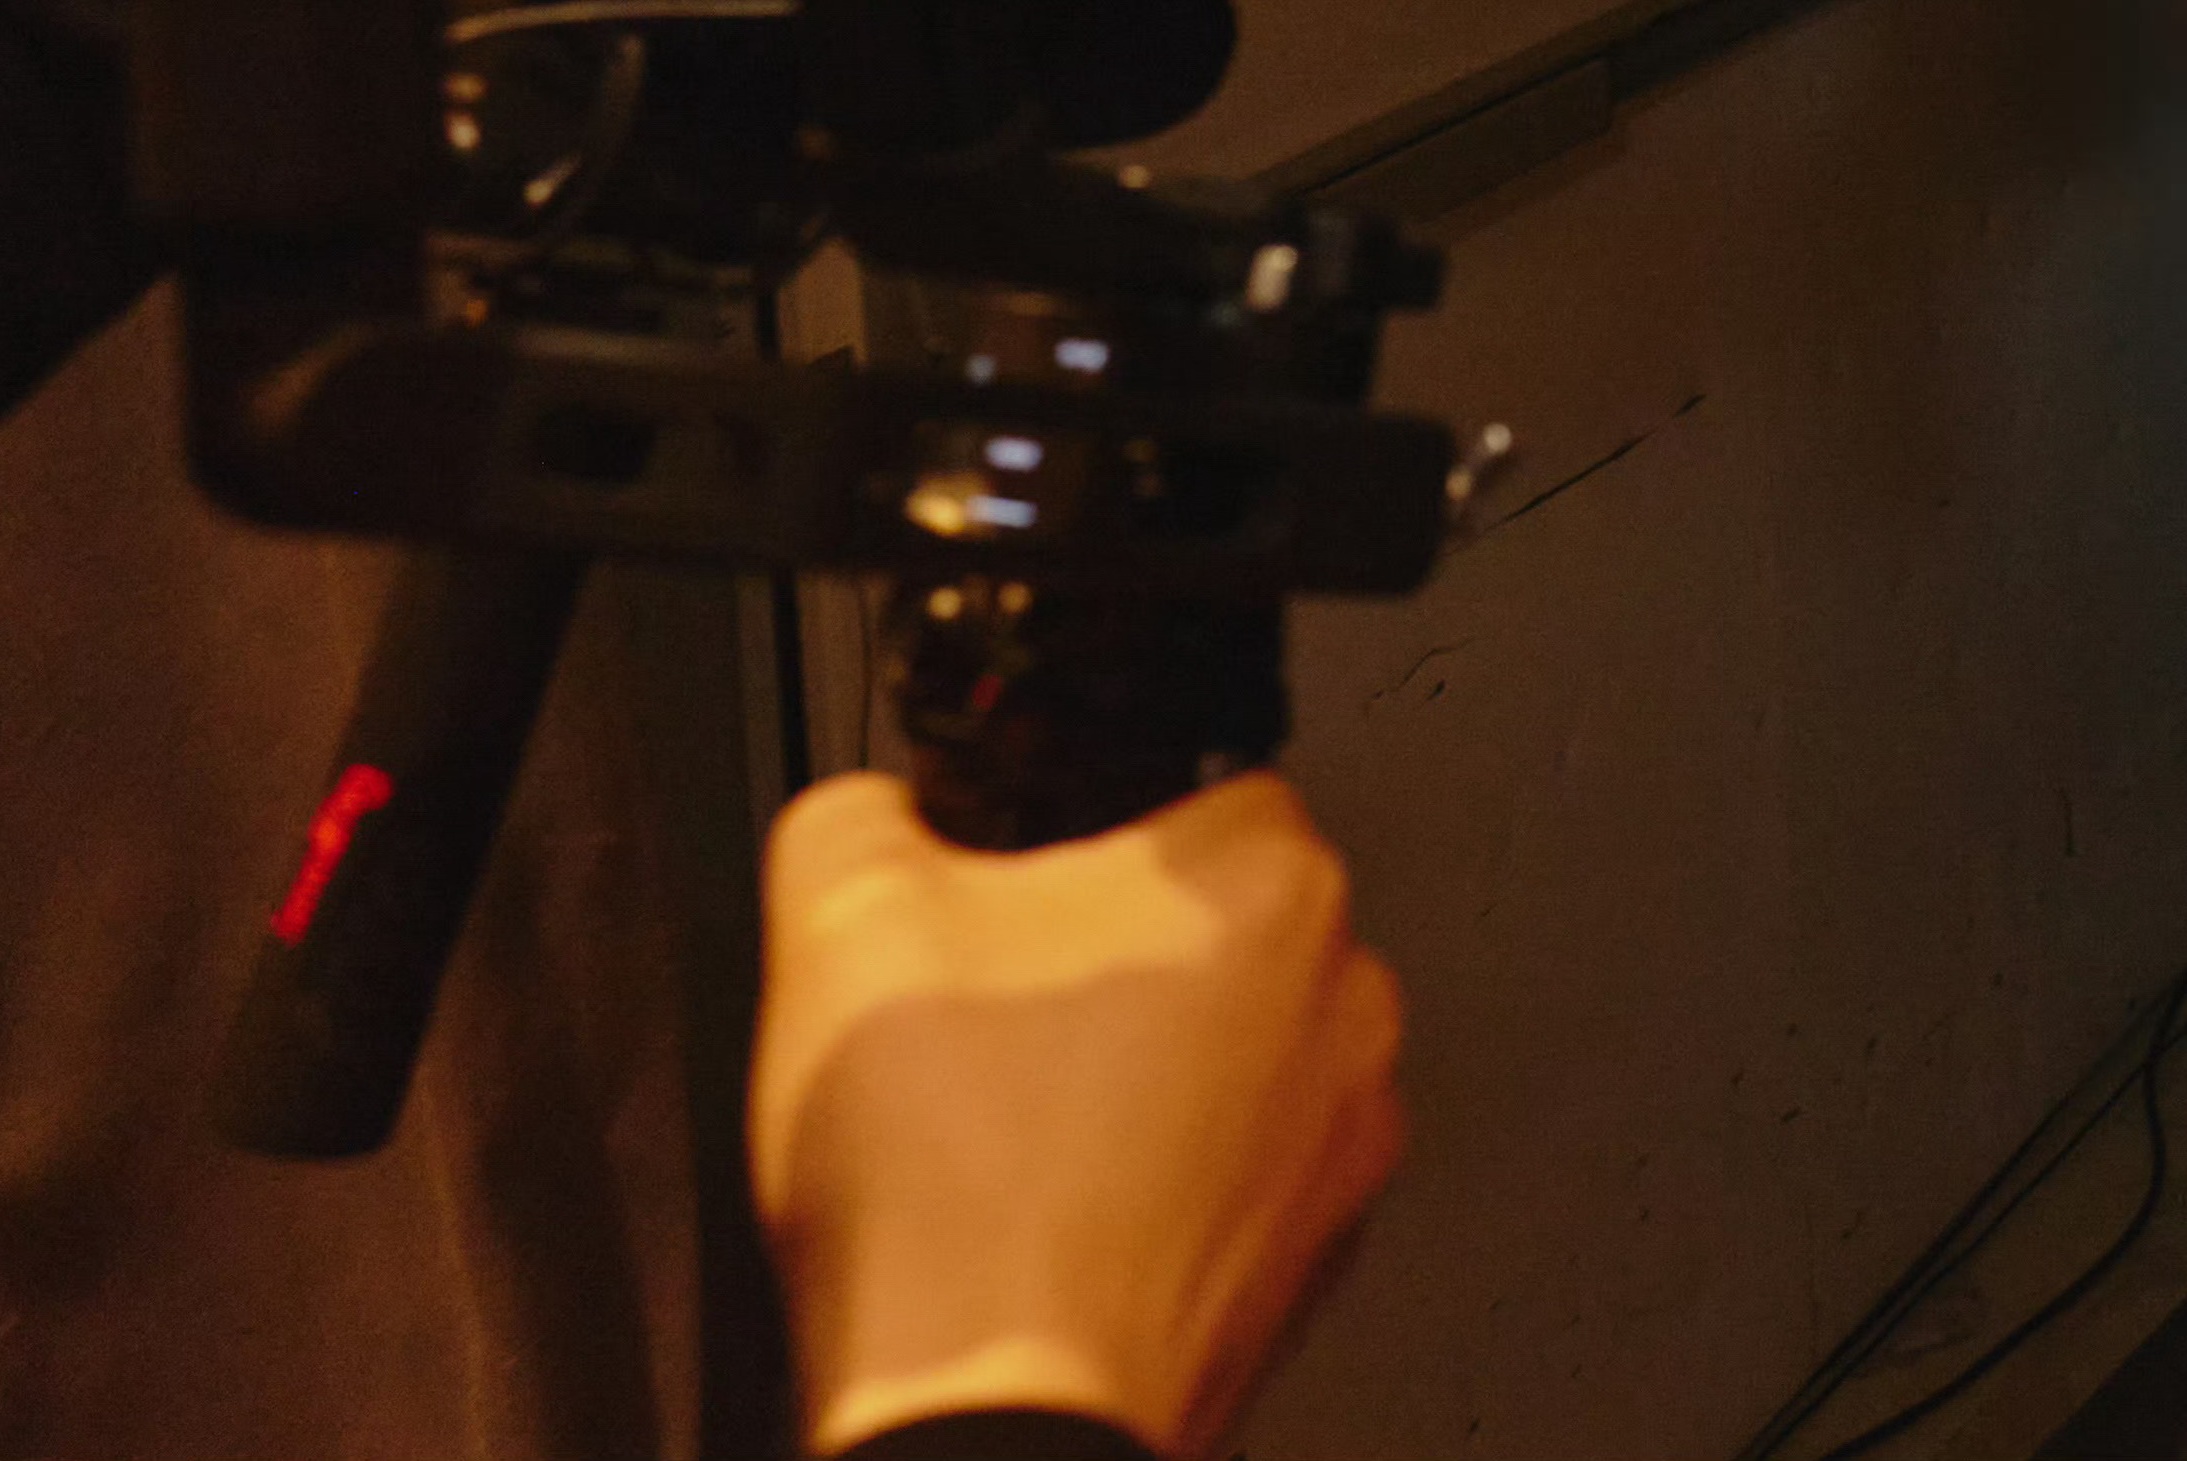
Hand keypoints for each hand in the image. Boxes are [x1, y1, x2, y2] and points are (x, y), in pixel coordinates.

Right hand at [753, 767, 1406, 1459]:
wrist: (995, 1417)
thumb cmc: (950, 1187)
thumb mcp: (840, 918)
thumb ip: (858, 816)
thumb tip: (872, 813)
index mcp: (1265, 878)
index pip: (1182, 789)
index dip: (1064, 841)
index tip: (997, 904)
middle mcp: (1344, 997)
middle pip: (1209, 930)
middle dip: (1104, 965)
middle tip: (989, 1031)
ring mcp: (1346, 1138)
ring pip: (1227, 1059)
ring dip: (1136, 1085)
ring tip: (1014, 1142)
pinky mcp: (1320, 1257)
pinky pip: (1236, 1181)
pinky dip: (1159, 1192)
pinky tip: (1058, 1224)